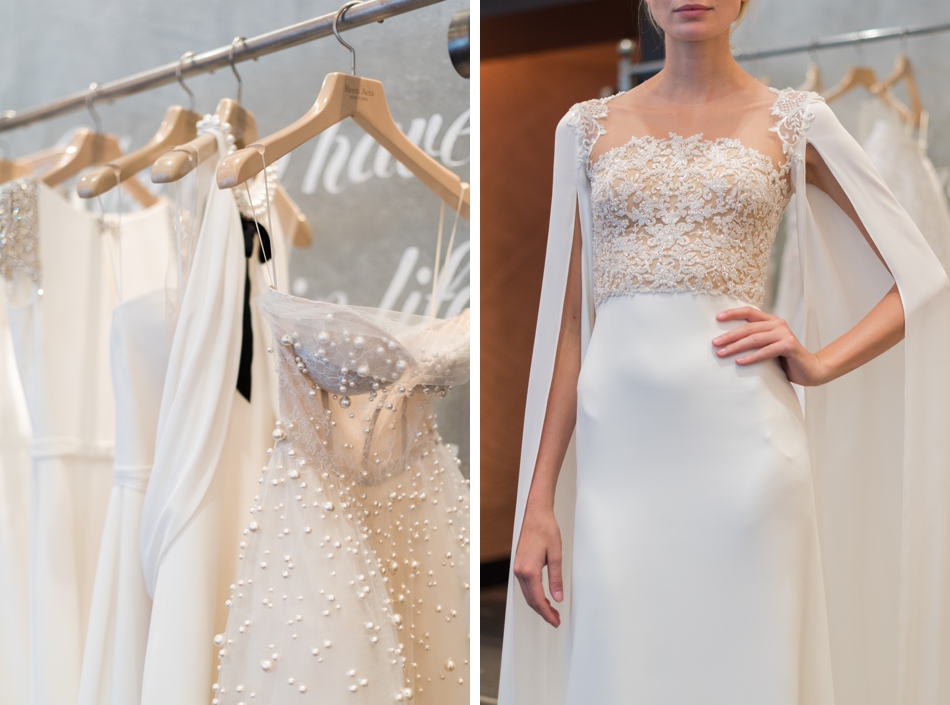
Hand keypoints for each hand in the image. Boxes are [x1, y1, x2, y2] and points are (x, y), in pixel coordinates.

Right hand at [513, 503, 563, 627]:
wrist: (536, 515)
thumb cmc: (546, 531)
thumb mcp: (556, 555)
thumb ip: (556, 579)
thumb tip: (558, 598)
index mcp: (529, 570)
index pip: (538, 600)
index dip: (547, 613)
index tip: (555, 621)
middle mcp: (520, 571)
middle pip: (531, 600)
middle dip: (543, 612)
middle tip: (556, 620)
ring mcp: (517, 568)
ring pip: (527, 594)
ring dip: (539, 605)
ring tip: (552, 611)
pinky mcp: (519, 565)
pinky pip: (525, 586)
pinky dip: (534, 595)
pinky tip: (543, 597)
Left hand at [712, 307, 830, 386]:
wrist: (810, 369)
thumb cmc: (785, 359)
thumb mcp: (768, 345)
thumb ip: (755, 340)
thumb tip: (727, 342)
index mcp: (771, 321)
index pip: (749, 312)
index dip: (733, 313)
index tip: (717, 318)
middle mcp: (778, 324)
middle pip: (748, 327)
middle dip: (729, 335)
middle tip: (714, 343)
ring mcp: (784, 334)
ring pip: (755, 339)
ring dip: (736, 347)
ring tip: (721, 353)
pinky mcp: (789, 346)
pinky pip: (766, 351)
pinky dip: (752, 357)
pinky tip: (739, 362)